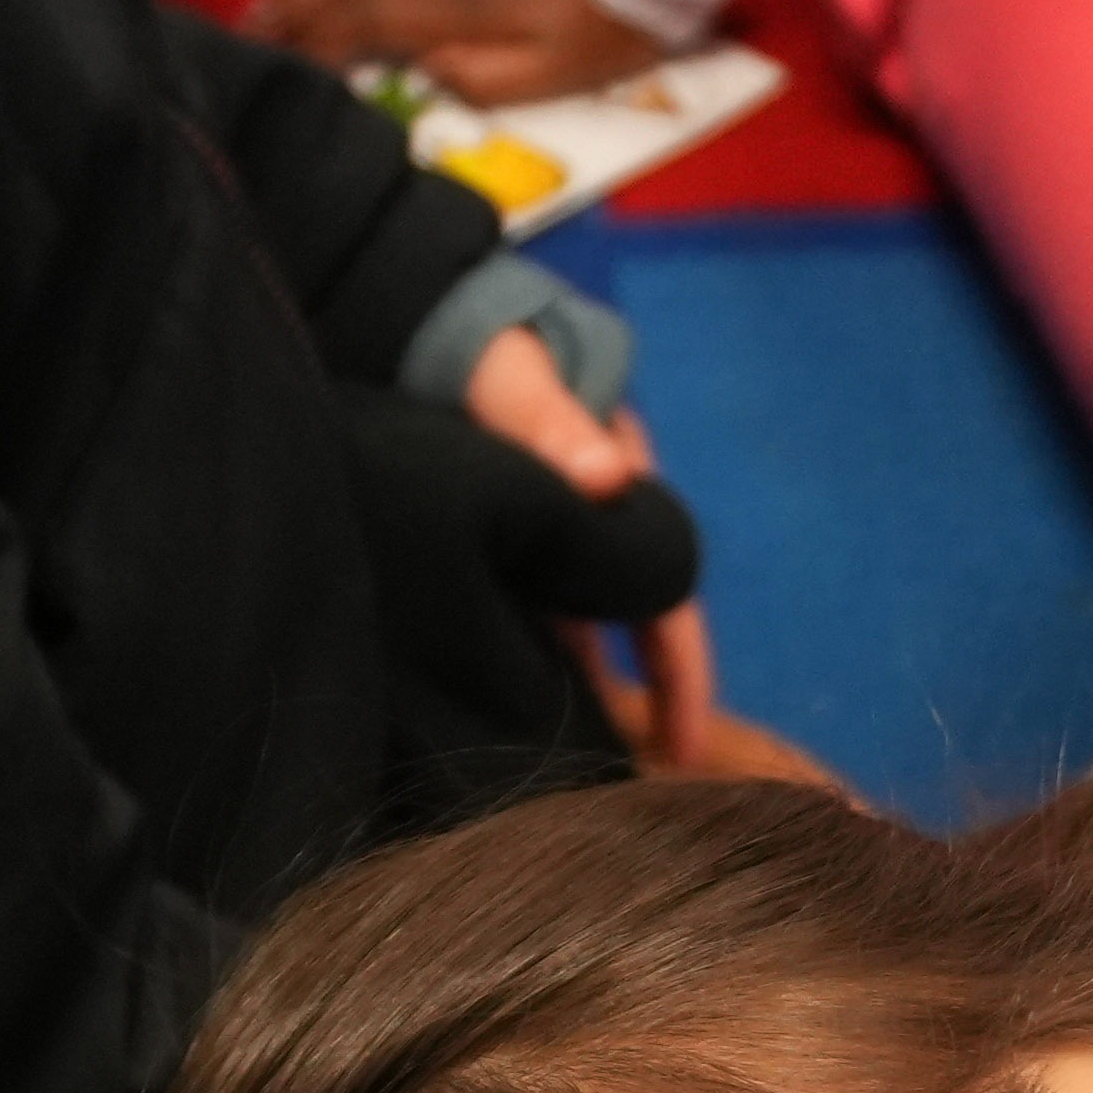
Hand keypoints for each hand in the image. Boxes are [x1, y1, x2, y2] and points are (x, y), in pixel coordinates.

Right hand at [256, 0, 678, 104]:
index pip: (350, 24)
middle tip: (240, 43)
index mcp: (437, 3)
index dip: (307, 48)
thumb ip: (470, 78)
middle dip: (287, 14)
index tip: (269, 72)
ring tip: (261, 14)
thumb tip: (412, 68)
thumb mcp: (540, 78)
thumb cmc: (593, 33)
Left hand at [457, 325, 765, 769]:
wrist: (411, 309)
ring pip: (573, 619)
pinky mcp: (494, 534)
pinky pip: (523, 607)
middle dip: (634, 700)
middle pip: (626, 620)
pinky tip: (501, 701)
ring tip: (562, 760)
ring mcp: (545, 526)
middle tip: (626, 782)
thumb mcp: (516, 375)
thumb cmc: (477, 338)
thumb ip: (552, 423)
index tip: (682, 749)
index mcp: (620, 479)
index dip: (681, 674)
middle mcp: (593, 512)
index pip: (666, 591)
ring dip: (573, 682)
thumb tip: (607, 478)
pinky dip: (524, 652)